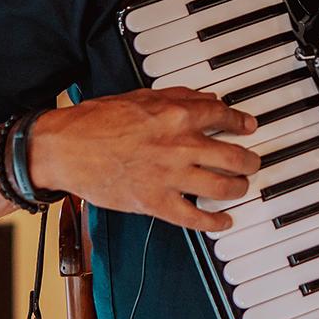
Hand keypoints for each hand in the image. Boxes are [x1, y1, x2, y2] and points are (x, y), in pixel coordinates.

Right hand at [31, 87, 260, 231]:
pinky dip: (215, 221)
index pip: (224, 115)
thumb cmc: (96, 121)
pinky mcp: (156, 203)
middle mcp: (180, 145)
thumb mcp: (140, 97)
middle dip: (249, 161)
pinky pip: (196, 217)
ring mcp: (170, 176)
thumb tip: (208, 101)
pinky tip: (224, 221)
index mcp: (176, 115)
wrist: (66, 148)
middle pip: (233, 155)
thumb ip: (178, 98)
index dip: (241, 122)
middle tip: (252, 162)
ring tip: (241, 187)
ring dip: (239, 188)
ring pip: (223, 187)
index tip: (248, 126)